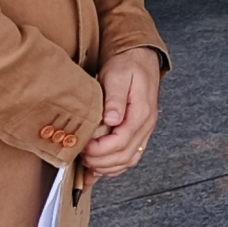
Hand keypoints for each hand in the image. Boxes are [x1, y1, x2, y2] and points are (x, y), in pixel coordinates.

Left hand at [80, 47, 161, 177]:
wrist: (141, 58)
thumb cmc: (128, 66)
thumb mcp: (118, 76)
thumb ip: (115, 98)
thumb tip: (112, 120)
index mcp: (141, 113)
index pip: (122, 141)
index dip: (101, 150)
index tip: (84, 147)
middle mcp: (146, 125)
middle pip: (126, 156)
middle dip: (101, 161)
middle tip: (81, 157)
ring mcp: (144, 130)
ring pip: (129, 159)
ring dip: (108, 167)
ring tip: (88, 164)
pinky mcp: (138, 131)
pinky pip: (131, 155)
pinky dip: (115, 166)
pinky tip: (100, 168)